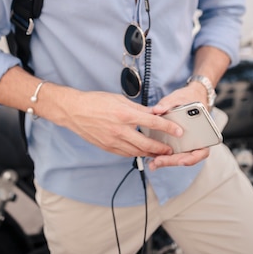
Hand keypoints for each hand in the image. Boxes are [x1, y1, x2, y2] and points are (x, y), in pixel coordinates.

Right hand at [59, 89, 183, 158]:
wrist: (75, 111)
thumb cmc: (96, 101)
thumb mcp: (119, 99)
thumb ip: (138, 108)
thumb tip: (153, 113)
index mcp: (125, 114)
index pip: (152, 122)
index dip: (167, 127)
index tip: (178, 131)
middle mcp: (120, 130)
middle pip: (147, 143)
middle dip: (161, 148)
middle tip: (170, 149)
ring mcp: (113, 141)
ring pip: (137, 152)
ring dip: (150, 153)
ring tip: (159, 152)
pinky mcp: (107, 148)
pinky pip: (125, 154)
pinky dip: (136, 153)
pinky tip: (141, 152)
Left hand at [145, 83, 211, 169]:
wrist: (190, 96)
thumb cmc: (188, 98)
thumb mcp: (179, 98)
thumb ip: (168, 103)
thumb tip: (157, 109)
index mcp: (204, 132)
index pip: (202, 151)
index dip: (192, 158)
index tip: (181, 161)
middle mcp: (197, 140)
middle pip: (187, 157)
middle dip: (172, 161)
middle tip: (158, 161)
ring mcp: (187, 143)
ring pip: (179, 157)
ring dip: (166, 161)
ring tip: (152, 163)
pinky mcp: (177, 142)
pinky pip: (172, 151)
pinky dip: (163, 155)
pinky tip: (152, 158)